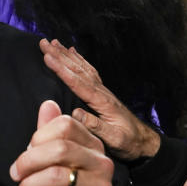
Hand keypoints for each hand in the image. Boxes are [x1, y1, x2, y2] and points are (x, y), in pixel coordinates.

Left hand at [11, 100, 114, 185]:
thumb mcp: (57, 161)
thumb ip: (50, 134)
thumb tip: (47, 104)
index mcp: (93, 145)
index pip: (65, 125)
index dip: (38, 138)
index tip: (25, 155)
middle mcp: (102, 163)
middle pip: (59, 148)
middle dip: (28, 162)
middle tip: (15, 175)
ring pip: (54, 176)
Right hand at [40, 39, 159, 160]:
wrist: (143, 142)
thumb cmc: (129, 142)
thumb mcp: (114, 139)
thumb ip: (96, 126)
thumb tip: (76, 113)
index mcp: (102, 102)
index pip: (78, 82)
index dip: (62, 69)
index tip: (48, 58)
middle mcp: (101, 92)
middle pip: (77, 70)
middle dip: (59, 56)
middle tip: (43, 43)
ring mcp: (102, 91)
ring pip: (82, 67)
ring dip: (66, 54)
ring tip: (53, 43)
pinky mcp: (101, 93)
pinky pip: (88, 71)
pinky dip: (79, 59)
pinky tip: (72, 52)